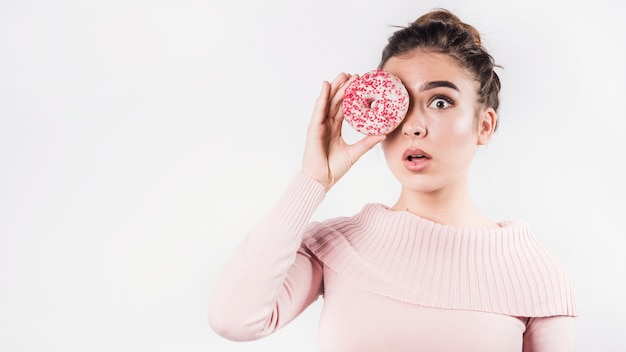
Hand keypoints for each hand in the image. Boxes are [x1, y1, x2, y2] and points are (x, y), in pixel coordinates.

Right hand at [300, 73, 385, 191]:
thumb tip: (383, 134)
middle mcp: (326, 124)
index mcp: (334, 128)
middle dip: (344, 87)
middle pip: (335, 101)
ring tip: (342, 75)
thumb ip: (367, 142)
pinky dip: (322, 97)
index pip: (343, 108)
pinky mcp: (313, 128)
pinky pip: (318, 109)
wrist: (321, 179)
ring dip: (334, 87)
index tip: (360, 85)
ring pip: (327, 101)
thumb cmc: (334, 168)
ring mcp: (319, 125)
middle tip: (354, 75)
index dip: (351, 96)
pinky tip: (326, 86)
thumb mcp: (355, 152)